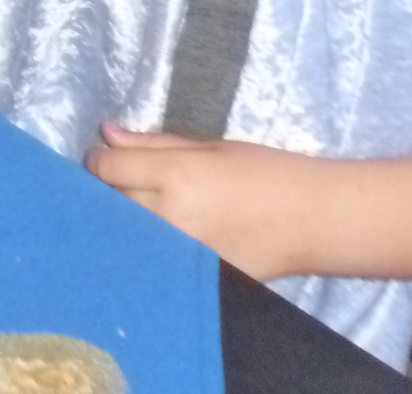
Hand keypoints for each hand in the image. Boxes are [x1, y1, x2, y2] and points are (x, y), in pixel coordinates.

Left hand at [86, 124, 309, 280]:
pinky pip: (149, 260)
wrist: (310, 220)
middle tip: (123, 185)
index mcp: (175, 176)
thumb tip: (107, 134)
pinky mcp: (188, 277)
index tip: (109, 159)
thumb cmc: (265, 172)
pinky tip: (156, 239)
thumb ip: (154, 143)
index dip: (101, 160)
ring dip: (124, 221)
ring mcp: (176, 253)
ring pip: (125, 234)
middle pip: (108, 204)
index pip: (106, 168)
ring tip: (141, 211)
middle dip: (107, 192)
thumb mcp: (211, 147)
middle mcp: (168, 217)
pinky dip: (146, 247)